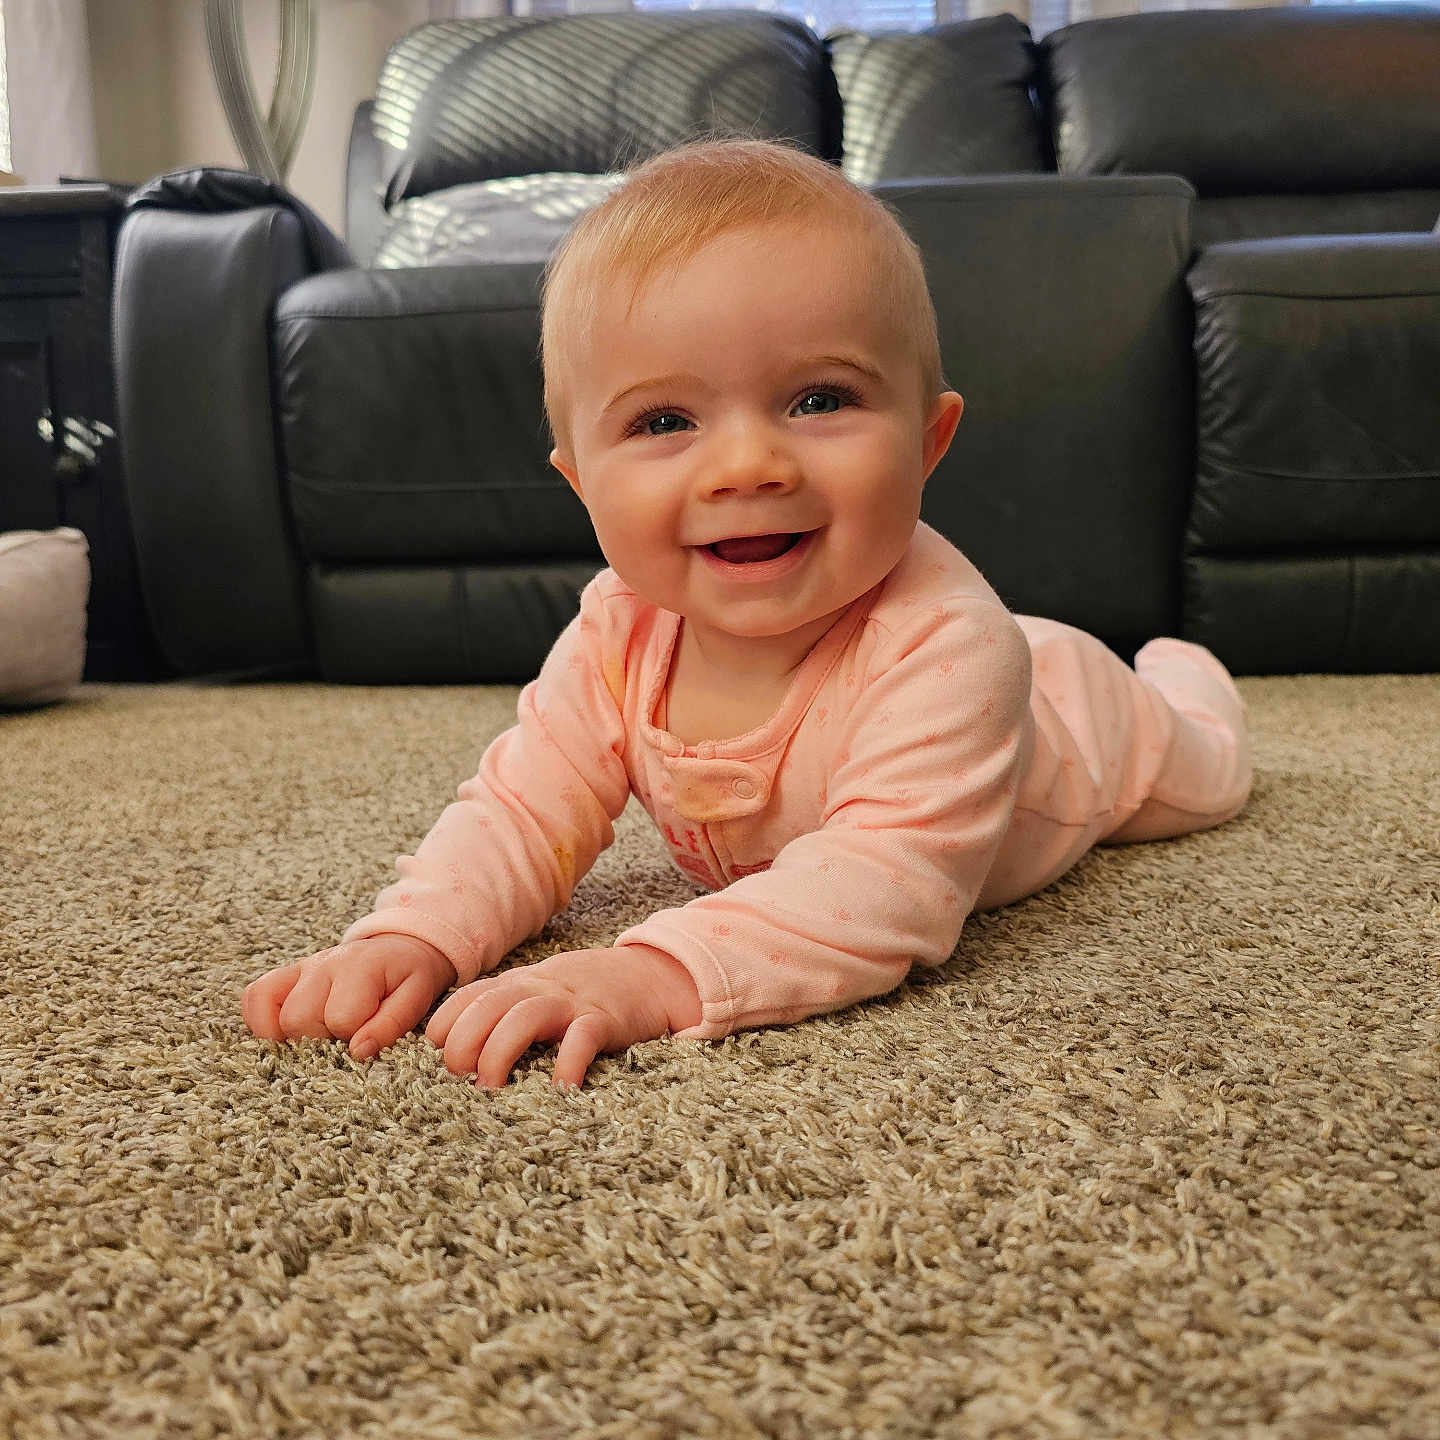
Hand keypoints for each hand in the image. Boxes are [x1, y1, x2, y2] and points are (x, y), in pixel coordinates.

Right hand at [242, 934, 458, 1060]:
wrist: (397, 950)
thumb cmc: (406, 978)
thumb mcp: (415, 998)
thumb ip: (391, 1025)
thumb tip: (358, 1052)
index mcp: (359, 968)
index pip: (340, 1018)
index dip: (354, 1038)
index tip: (368, 1036)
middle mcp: (323, 965)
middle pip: (299, 1019)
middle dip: (321, 1040)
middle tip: (343, 1037)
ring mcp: (300, 969)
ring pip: (273, 1014)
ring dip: (294, 1035)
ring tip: (320, 1036)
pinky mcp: (284, 975)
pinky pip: (254, 997)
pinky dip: (262, 1021)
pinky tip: (287, 1032)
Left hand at [424, 945, 699, 1089]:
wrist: (648, 975)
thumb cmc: (584, 994)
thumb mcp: (539, 991)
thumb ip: (504, 1009)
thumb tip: (455, 1048)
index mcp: (518, 984)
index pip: (466, 997)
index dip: (444, 1027)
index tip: (437, 1059)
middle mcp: (539, 989)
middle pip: (485, 1007)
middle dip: (463, 1045)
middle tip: (461, 1081)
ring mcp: (571, 1003)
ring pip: (522, 1019)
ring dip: (498, 1054)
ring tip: (492, 1090)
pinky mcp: (604, 1019)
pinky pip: (580, 1039)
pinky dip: (566, 1064)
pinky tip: (560, 1090)